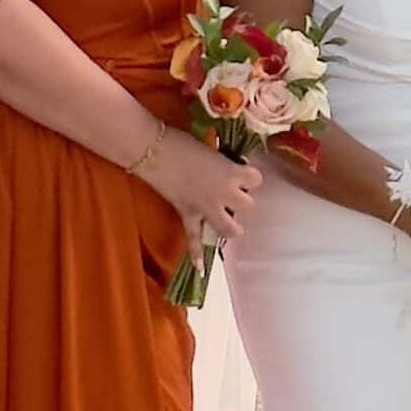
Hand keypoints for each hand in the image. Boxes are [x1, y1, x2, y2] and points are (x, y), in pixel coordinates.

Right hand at [156, 129, 262, 246]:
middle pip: (247, 205)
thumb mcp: (211, 149)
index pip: (256, 179)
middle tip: (232, 191)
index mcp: (231, 173)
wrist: (154, 150)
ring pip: (229, 228)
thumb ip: (223, 162)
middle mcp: (224, 194)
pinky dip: (196, 254)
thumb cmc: (182, 142)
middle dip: (241, 198)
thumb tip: (226, 167)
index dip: (250, 175)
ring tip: (231, 224)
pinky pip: (194, 239)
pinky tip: (200, 268)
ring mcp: (206, 208)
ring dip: (232, 226)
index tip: (242, 169)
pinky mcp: (188, 215)